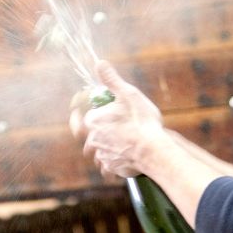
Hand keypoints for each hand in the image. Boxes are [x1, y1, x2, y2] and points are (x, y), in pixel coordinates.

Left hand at [69, 61, 163, 178]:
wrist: (153, 150)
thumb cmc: (140, 121)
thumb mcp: (127, 94)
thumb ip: (111, 80)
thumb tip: (100, 64)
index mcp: (93, 122)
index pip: (79, 120)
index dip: (78, 117)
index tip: (79, 117)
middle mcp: (93, 140)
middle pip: (90, 136)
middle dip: (97, 132)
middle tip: (111, 128)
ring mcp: (102, 155)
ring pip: (98, 151)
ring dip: (105, 148)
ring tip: (118, 144)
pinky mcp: (112, 168)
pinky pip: (108, 166)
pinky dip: (113, 162)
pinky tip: (123, 157)